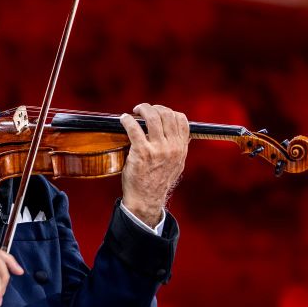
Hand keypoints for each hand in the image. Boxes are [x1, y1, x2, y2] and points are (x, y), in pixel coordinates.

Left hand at [119, 103, 189, 226]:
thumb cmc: (158, 181)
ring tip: (135, 111)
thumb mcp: (177, 165)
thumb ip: (179, 149)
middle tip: (143, 110)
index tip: (159, 112)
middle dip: (154, 108)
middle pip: (167, 114)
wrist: (146, 199)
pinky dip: (127, 120)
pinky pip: (134, 128)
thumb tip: (183, 136)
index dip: (169, 112)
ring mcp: (158, 149)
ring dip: (142, 109)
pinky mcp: (142, 152)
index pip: (181, 120)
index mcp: (181, 148)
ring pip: (153, 117)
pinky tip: (124, 119)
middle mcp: (172, 147)